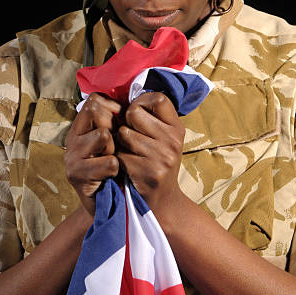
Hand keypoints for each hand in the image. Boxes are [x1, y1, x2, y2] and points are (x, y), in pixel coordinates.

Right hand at [64, 93, 120, 216]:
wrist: (111, 207)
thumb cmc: (118, 169)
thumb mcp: (117, 140)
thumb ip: (118, 120)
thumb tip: (136, 98)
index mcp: (82, 126)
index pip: (96, 99)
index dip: (114, 108)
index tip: (120, 125)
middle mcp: (73, 137)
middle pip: (96, 110)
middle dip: (113, 126)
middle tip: (115, 146)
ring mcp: (72, 156)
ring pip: (103, 135)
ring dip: (114, 149)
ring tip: (113, 162)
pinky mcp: (76, 175)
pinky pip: (108, 162)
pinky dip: (115, 169)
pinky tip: (111, 176)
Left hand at [116, 92, 185, 217]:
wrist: (162, 202)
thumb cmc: (156, 163)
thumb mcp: (164, 138)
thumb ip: (152, 118)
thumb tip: (129, 92)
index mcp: (177, 128)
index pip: (158, 98)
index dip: (141, 101)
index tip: (136, 111)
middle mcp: (173, 141)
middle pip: (134, 113)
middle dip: (126, 122)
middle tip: (130, 136)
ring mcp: (162, 157)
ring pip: (124, 133)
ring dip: (120, 143)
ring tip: (129, 153)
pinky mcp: (149, 173)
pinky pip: (119, 155)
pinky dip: (118, 160)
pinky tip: (127, 168)